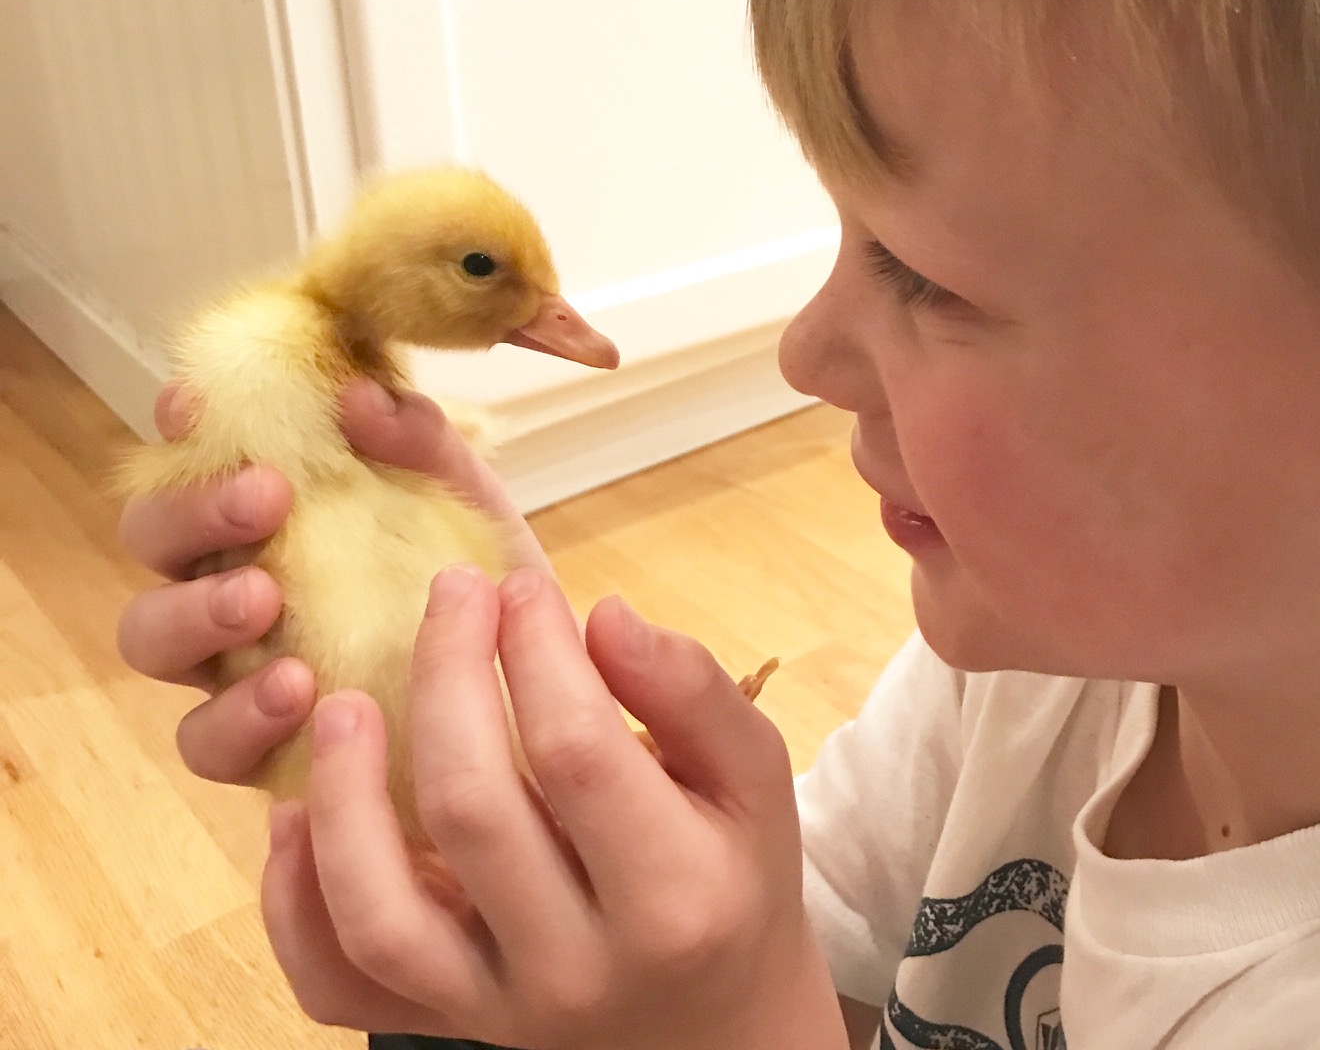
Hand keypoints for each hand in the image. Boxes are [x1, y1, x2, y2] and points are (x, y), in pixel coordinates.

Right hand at [116, 377, 549, 783]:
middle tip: (266, 496)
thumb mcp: (468, 501)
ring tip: (264, 600)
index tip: (198, 404)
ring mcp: (233, 660)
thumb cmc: (480, 580)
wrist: (533, 693)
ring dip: (194, 611)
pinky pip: (206, 739)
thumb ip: (420, 441)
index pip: (200, 449)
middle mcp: (232, 572)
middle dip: (191, 509)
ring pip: (151, 634)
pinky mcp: (257, 742)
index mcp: (271, 503)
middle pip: (155, 534)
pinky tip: (297, 690)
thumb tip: (360, 392)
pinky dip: (237, 716)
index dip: (185, 423)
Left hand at [261, 566, 847, 1049]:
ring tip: (340, 700)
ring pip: (380, 915)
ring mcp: (496, 1010)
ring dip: (343, 796)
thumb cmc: (734, 875)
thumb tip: (604, 614)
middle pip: (472, 810)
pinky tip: (290, 816)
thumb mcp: (755, 776)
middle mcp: (577, 967)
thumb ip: (692, 690)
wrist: (717, 1025)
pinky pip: (339, 982)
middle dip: (447, 676)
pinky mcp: (440, 1025)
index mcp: (674, 894)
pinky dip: (294, 903)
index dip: (538, 651)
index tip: (524, 587)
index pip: (576, 751)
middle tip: (452, 592)